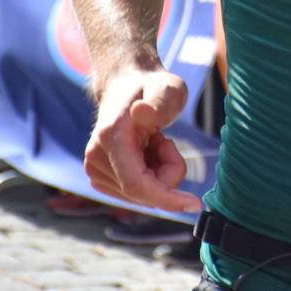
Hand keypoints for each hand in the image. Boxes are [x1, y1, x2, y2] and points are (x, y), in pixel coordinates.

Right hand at [84, 67, 201, 213]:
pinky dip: (151, 175)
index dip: (166, 198)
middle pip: (145, 192)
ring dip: (159, 172)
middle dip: (168, 172)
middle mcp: (96, 159)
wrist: (127, 87)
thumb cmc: (152, 87)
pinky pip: (138, 192)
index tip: (194, 204)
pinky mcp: (101, 179)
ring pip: (143, 194)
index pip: (137, 184)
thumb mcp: (168, 87)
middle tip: (166, 140)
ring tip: (153, 141)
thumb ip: (160, 100)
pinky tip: (146, 151)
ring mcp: (95, 171)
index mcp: (111, 137)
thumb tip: (141, 113)